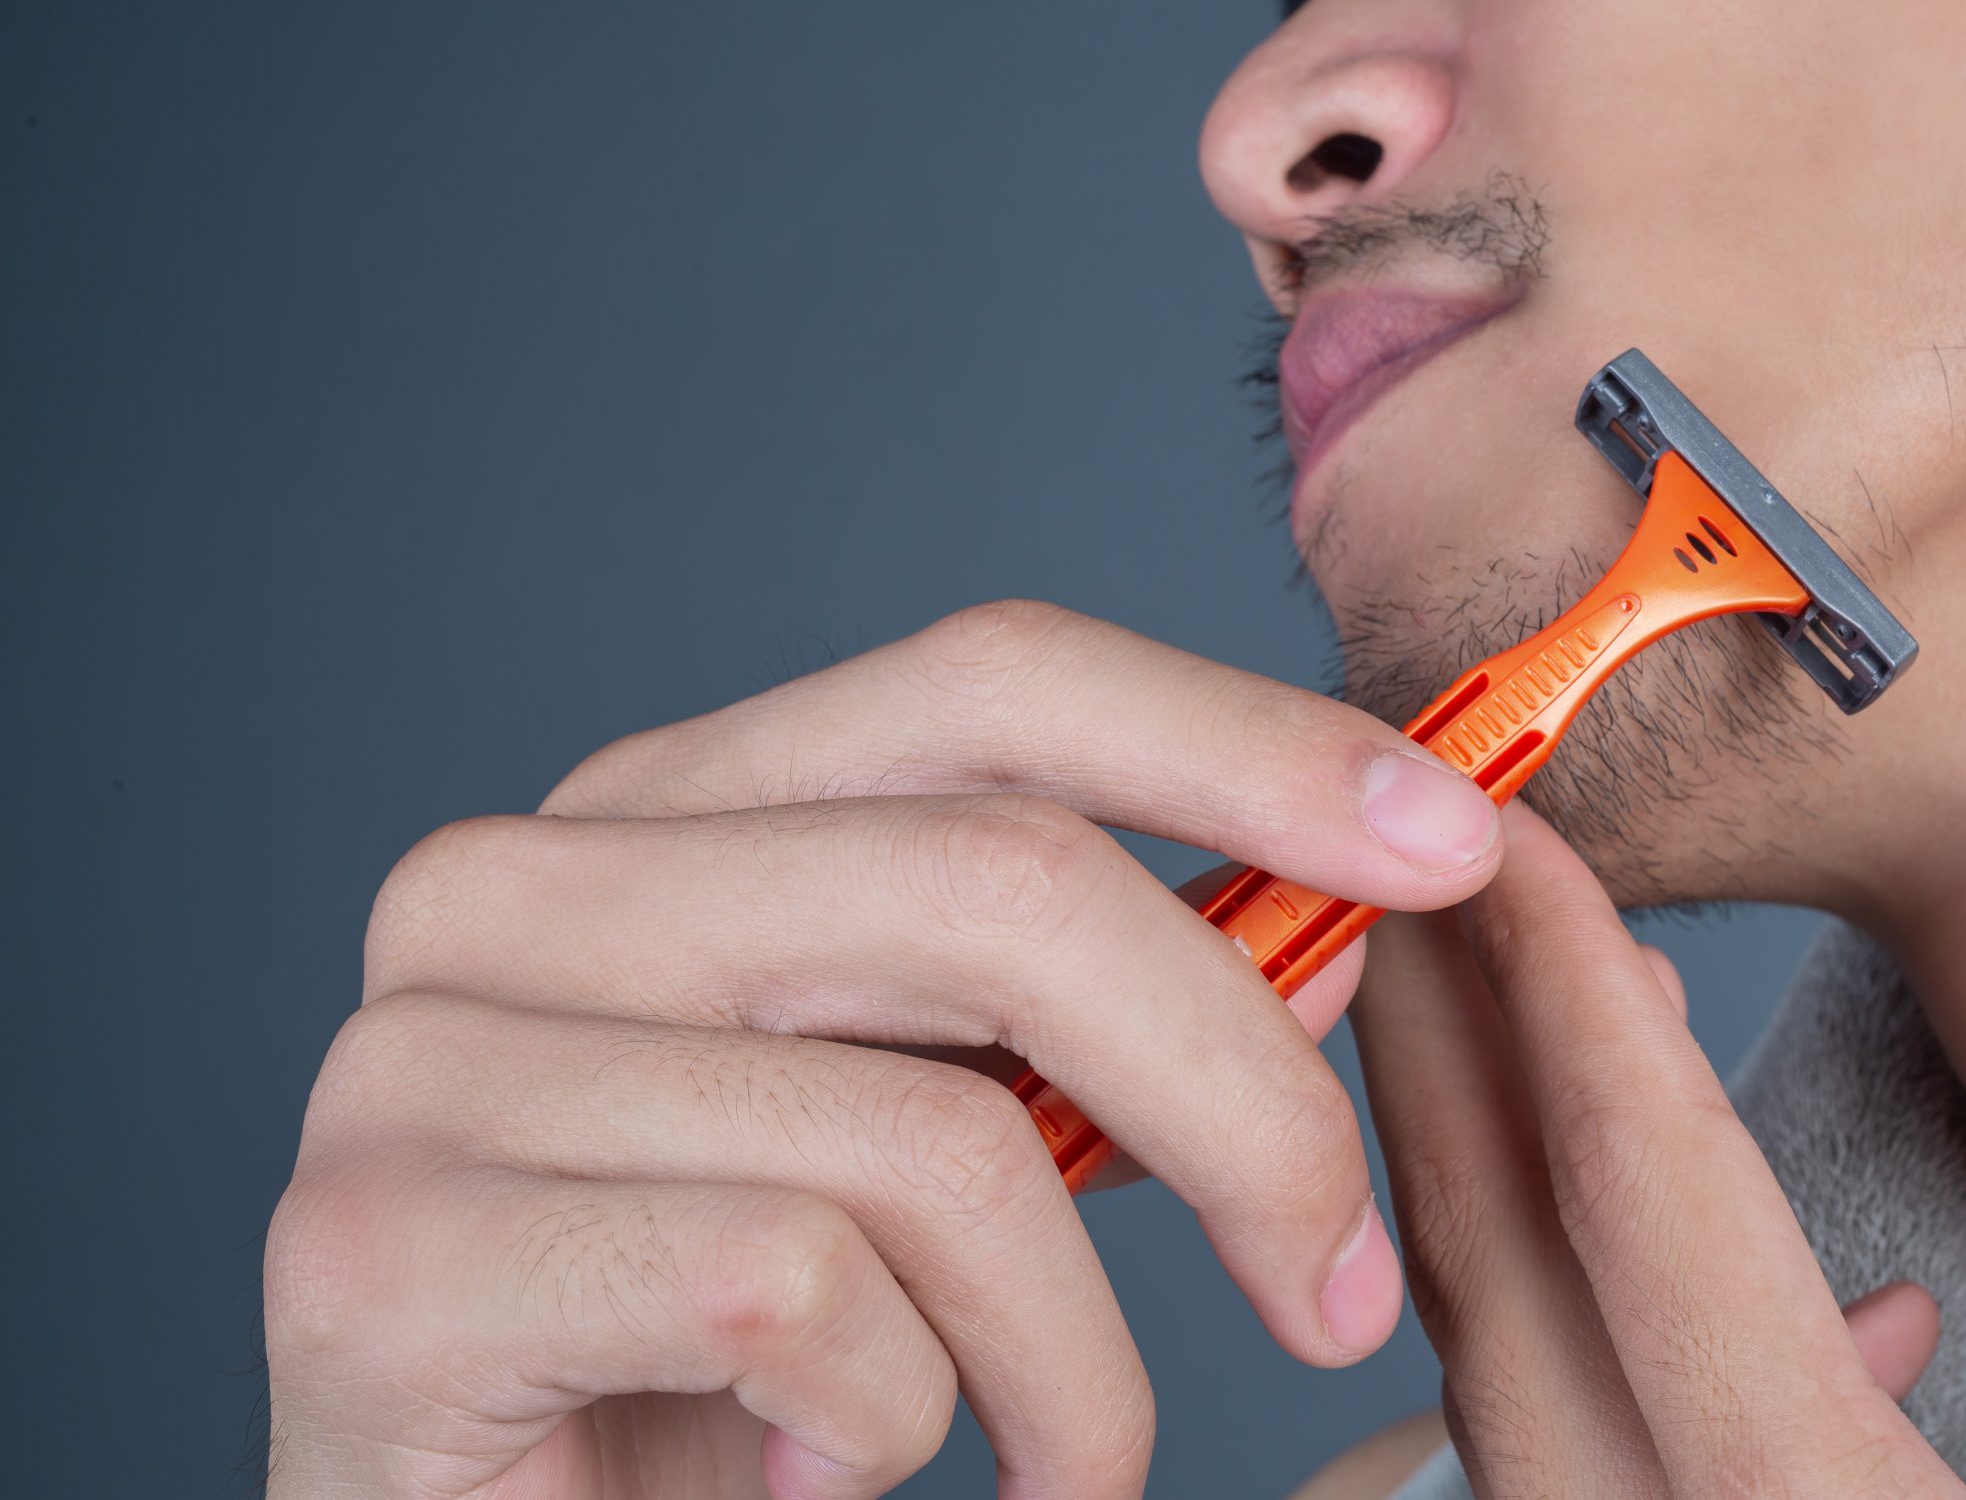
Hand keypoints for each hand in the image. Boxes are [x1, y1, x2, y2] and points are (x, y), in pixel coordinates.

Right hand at [263, 600, 1503, 1499]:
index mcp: (661, 813)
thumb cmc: (731, 1360)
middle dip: (1246, 1105)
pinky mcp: (378, 1254)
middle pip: (1000, 884)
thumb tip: (1323, 948)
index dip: (1244, 744)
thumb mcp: (937, 1141)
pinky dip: (894, 1428)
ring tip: (1065, 1458)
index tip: (1450, 843)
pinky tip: (828, 1480)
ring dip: (1077, 1357)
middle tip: (1342, 1288)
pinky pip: (795, 1295)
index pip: (990, 682)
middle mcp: (517, 883)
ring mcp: (423, 1059)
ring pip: (928, 1134)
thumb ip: (1084, 1026)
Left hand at [1354, 803, 1965, 1496]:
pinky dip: (1622, 1386)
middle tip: (1415, 887)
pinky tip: (1785, 1318)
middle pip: (1520, 1318)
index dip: (1584, 1030)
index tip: (1521, 864)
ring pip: (1515, 1426)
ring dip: (1495, 1218)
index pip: (1668, 1248)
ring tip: (1516, 1042)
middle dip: (1454, 1082)